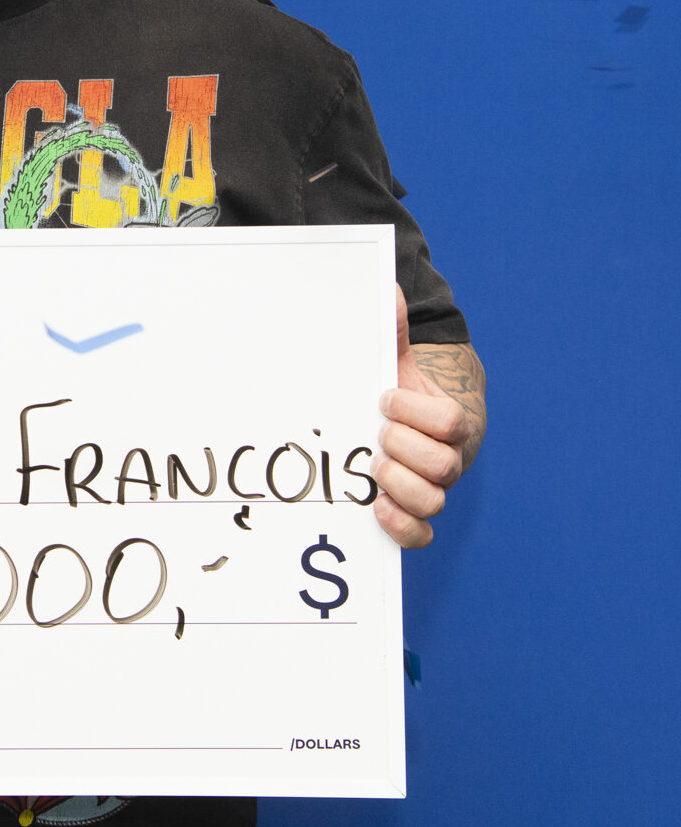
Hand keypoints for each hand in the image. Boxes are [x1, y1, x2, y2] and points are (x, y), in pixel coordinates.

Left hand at [372, 285, 476, 549]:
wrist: (413, 429)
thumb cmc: (403, 394)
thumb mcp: (396, 364)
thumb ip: (393, 332)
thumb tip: (388, 291)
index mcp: (452, 421)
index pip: (449, 422)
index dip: (414, 411)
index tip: (384, 397)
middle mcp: (448, 459)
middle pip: (442, 465)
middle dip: (403, 446)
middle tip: (378, 434)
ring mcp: (433, 489)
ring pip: (433, 501)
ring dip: (399, 485)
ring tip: (373, 465)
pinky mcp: (414, 513)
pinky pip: (420, 535)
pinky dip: (402, 527)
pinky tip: (376, 507)